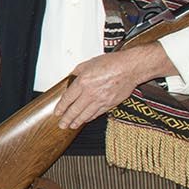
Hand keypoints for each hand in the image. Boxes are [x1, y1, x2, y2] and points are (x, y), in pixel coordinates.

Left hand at [54, 43, 170, 129]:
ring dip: (77, 121)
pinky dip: (90, 118)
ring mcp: (101, 100)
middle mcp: (90, 93)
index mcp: (83, 82)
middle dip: (67, 119)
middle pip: (75, 110)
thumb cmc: (112, 63)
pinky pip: (97, 113)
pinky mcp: (110, 104)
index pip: (68, 98)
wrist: (131, 68)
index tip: (57, 112)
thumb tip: (71, 77)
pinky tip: (86, 120)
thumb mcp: (89, 63)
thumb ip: (78, 71)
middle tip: (62, 125)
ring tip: (71, 126)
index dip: (61, 107)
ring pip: (86, 114)